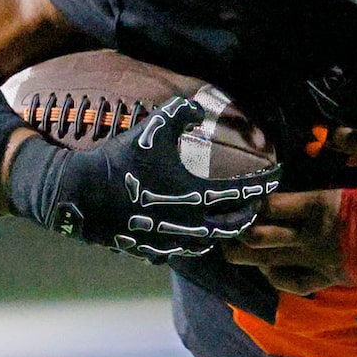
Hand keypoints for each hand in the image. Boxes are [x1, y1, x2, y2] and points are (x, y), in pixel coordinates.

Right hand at [8, 90, 280, 262]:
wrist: (80, 192)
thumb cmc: (119, 159)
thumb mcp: (151, 129)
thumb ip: (180, 114)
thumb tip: (200, 106)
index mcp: (195, 192)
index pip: (242, 192)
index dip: (263, 185)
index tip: (277, 177)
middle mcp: (190, 221)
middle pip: (235, 225)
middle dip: (251, 214)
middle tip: (258, 204)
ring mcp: (173, 239)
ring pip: (212, 242)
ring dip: (226, 232)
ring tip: (232, 221)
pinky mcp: (155, 250)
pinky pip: (185, 251)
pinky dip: (198, 243)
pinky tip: (199, 235)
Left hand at [231, 189, 353, 293]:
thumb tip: (341, 128)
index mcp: (320, 206)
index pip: (269, 205)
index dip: (249, 202)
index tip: (238, 195)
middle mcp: (311, 235)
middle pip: (258, 237)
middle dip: (235, 231)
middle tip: (224, 221)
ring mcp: (318, 261)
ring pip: (268, 262)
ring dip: (244, 254)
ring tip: (232, 245)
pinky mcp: (330, 278)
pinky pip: (293, 284)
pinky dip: (275, 277)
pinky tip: (268, 268)